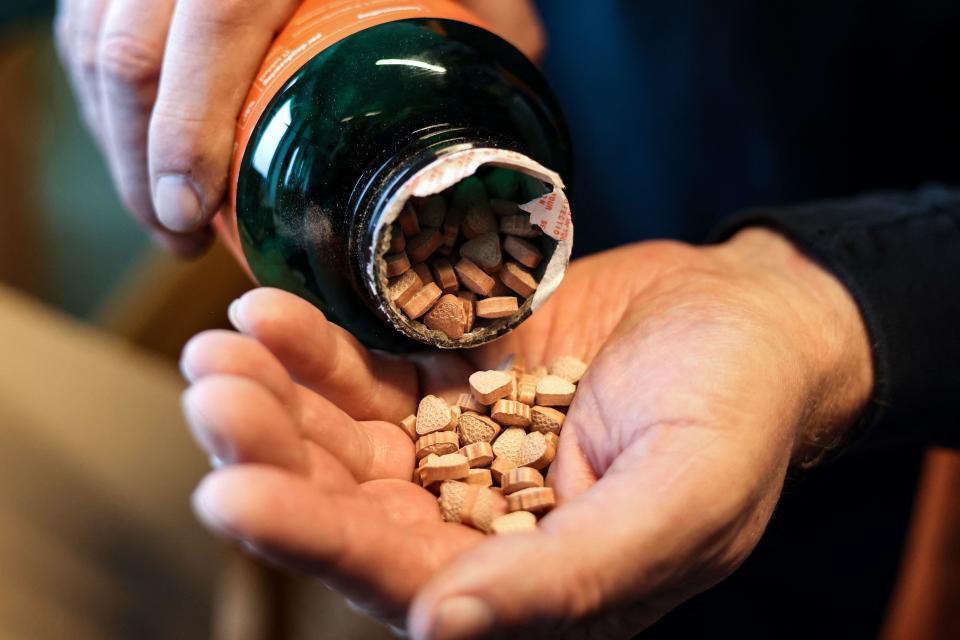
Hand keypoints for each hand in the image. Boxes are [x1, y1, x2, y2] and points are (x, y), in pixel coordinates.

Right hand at [53, 0, 544, 256]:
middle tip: (176, 236)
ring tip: (159, 210)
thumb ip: (490, 9)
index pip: (213, 25)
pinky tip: (135, 140)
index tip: (189, 216)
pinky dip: (101, 89)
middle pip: (127, 47)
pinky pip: (82, 19)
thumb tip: (518, 89)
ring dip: (112, 136)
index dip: (186, 133)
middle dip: (136, 164)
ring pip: (91, 37)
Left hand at [180, 228, 871, 637]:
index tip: (230, 492)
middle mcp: (479, 523)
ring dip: (277, 395)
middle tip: (213, 393)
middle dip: (273, 454)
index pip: (403, 574)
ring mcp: (460, 444)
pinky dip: (319, 345)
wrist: (751, 314)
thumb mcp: (683, 500)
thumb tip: (443, 628)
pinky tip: (272, 312)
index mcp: (532, 584)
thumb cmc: (741, 412)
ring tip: (221, 345)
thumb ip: (574, 578)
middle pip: (352, 501)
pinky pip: (372, 368)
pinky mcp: (454, 377)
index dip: (316, 539)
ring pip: (345, 435)